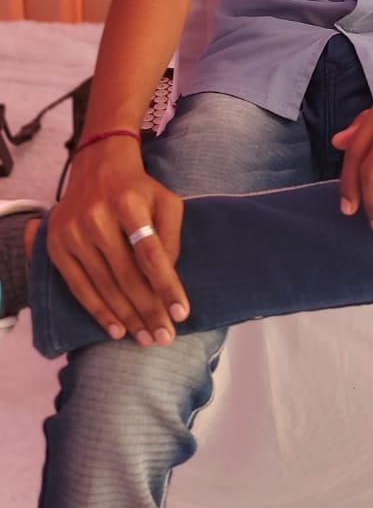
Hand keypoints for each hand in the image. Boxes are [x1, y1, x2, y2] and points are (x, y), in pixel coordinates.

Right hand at [45, 139, 189, 345]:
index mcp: (128, 203)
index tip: (181, 313)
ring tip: (147, 338)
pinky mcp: (57, 245)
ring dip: (127, 317)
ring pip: (104, 285)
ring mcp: (73, 232)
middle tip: (165, 337)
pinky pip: (79, 287)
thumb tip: (169, 278)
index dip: (166, 285)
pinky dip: (99, 311)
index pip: (150, 253)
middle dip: (149, 310)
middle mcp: (97, 217)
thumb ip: (172, 236)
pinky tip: (116, 329)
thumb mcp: (165, 201)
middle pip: (127, 275)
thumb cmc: (138, 191)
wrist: (97, 168)